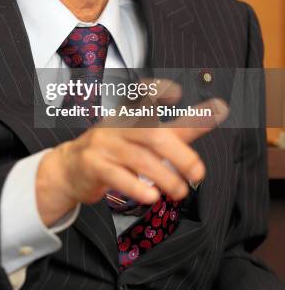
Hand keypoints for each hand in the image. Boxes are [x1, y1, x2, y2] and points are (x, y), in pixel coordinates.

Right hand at [36, 92, 228, 226]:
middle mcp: (118, 125)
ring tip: (179, 192)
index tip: (174, 93)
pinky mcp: (94, 166)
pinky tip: (152, 196)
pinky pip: (117, 176)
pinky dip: (137, 187)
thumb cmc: (115, 149)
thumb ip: (182, 128)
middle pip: (152, 135)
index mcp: (132, 114)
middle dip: (179, 155)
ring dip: (164, 177)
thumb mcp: (145, 136)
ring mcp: (104, 144)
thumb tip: (218, 109)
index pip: (146, 99)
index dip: (158, 94)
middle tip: (198, 174)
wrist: (70, 168)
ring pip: (139, 158)